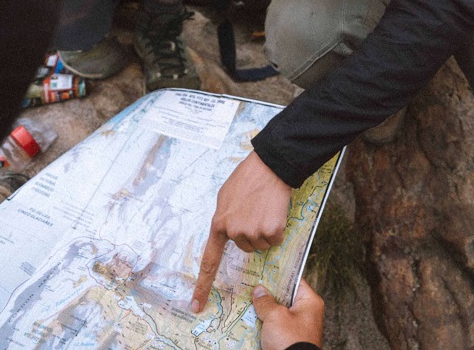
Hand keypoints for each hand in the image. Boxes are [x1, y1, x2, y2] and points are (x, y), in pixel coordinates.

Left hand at [191, 152, 292, 312]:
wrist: (269, 167)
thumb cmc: (247, 178)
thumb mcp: (225, 197)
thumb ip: (224, 218)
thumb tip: (228, 231)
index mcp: (219, 223)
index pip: (209, 260)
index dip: (202, 285)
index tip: (195, 306)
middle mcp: (234, 231)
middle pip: (245, 247)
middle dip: (251, 233)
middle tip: (255, 210)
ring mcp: (252, 232)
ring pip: (261, 244)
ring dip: (265, 230)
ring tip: (264, 208)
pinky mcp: (271, 231)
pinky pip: (276, 239)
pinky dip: (278, 228)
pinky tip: (275, 211)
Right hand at [254, 279, 324, 349]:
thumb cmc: (289, 341)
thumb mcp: (275, 316)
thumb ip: (266, 301)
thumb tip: (259, 291)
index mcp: (310, 302)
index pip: (294, 280)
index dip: (278, 274)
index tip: (263, 269)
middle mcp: (306, 313)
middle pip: (284, 297)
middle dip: (268, 293)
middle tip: (251, 285)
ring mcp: (298, 327)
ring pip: (278, 312)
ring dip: (264, 309)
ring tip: (247, 300)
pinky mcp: (290, 339)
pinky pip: (276, 326)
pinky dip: (265, 323)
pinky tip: (250, 318)